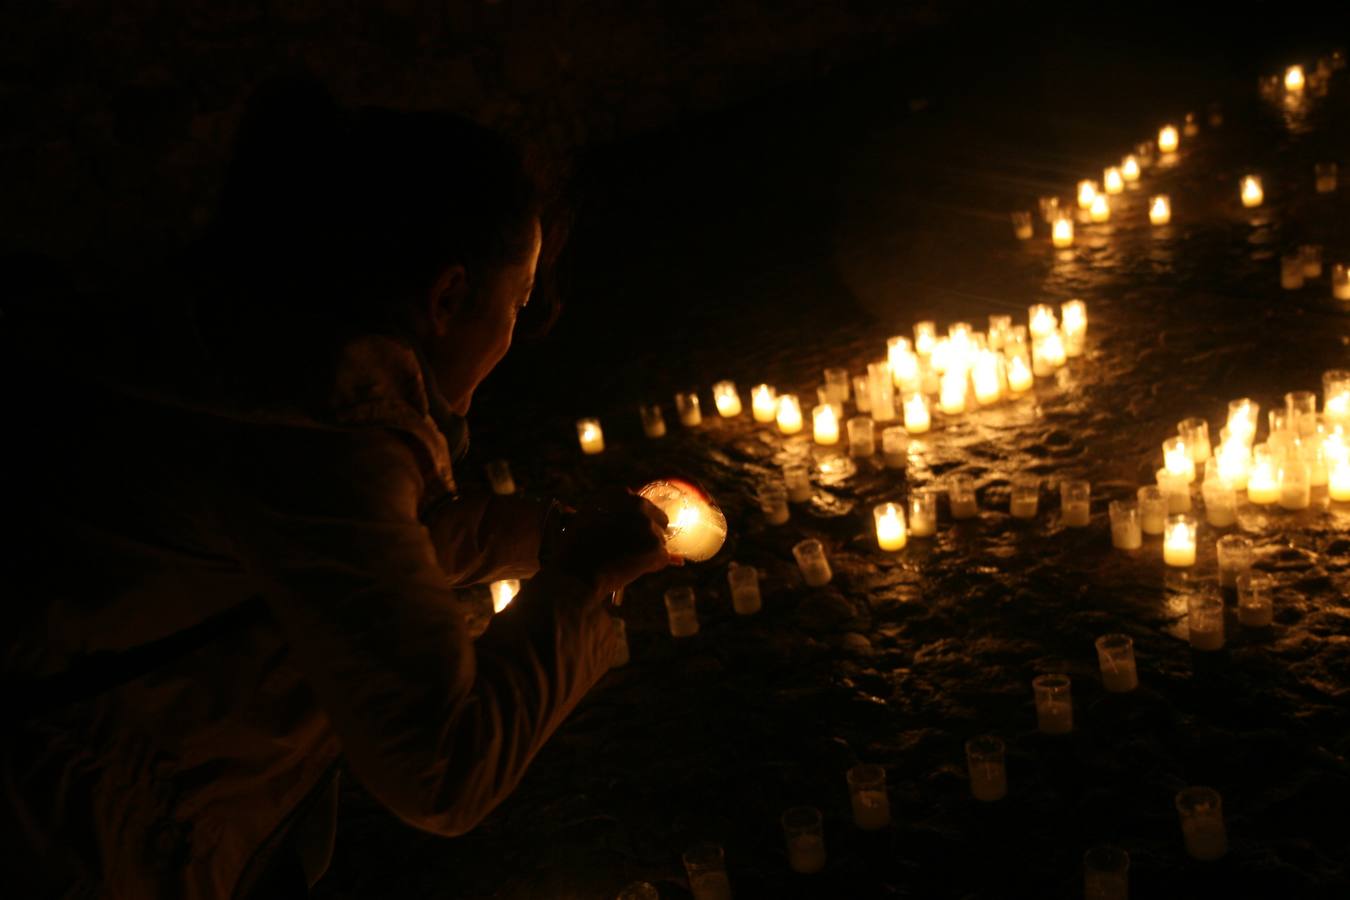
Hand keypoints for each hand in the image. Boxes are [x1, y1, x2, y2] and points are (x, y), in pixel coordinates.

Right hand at [555, 489, 673, 594]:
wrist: (578, 573)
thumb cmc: (573, 549)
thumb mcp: (581, 519)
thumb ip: (599, 510)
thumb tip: (598, 508)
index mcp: (619, 494)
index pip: (638, 503)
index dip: (634, 520)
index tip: (627, 532)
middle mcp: (637, 505)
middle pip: (657, 517)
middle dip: (648, 532)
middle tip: (633, 548)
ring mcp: (648, 525)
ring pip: (660, 539)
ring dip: (648, 550)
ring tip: (628, 561)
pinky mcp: (656, 546)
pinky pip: (663, 557)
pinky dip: (652, 565)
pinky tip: (635, 569)